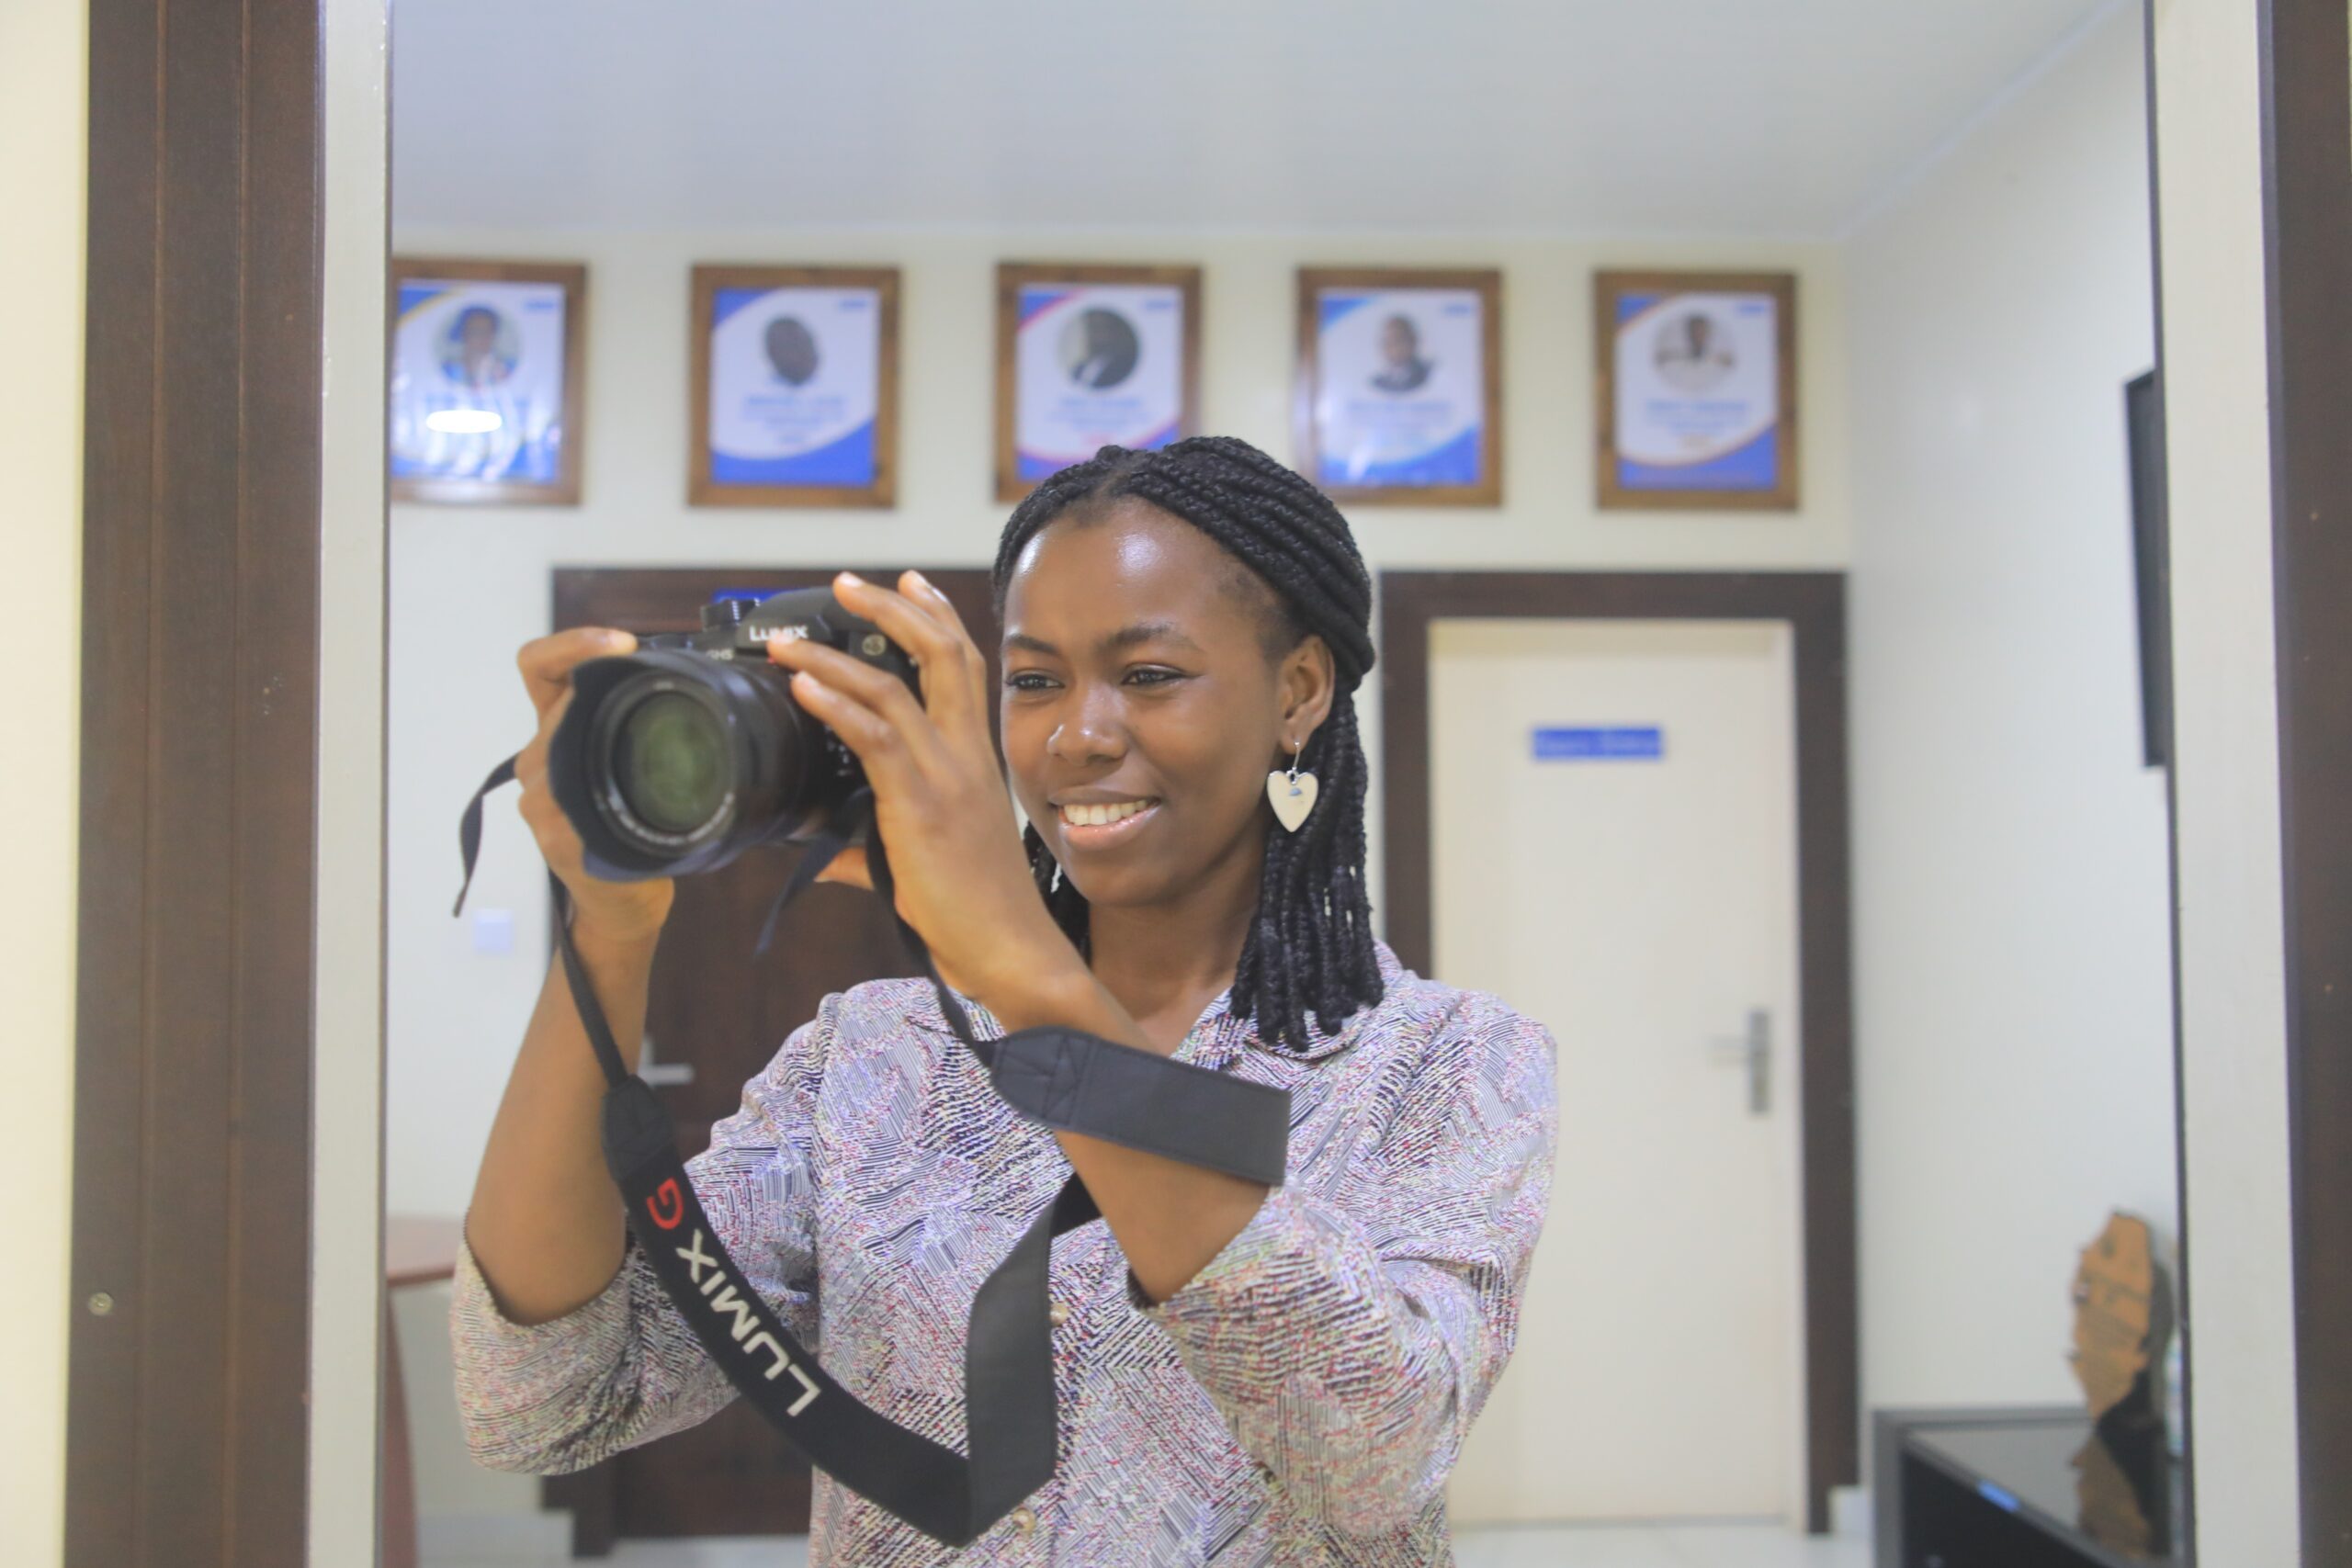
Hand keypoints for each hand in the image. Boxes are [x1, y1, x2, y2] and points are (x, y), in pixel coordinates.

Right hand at [512, 627, 675, 944]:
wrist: (620, 904)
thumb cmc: (634, 832)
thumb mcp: (631, 766)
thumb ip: (637, 726)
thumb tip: (699, 681)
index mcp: (558, 731)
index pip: (540, 667)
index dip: (573, 644)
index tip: (623, 643)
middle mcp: (538, 760)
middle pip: (561, 699)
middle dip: (609, 691)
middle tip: (665, 696)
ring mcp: (539, 797)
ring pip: (562, 743)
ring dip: (609, 737)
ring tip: (653, 756)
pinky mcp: (553, 833)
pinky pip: (573, 799)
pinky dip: (607, 791)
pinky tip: (632, 801)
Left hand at [766, 571, 1076, 1004]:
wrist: (1010, 949)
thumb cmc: (977, 912)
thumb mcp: (926, 866)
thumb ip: (874, 850)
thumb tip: (828, 855)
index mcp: (975, 761)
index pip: (964, 667)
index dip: (936, 617)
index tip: (908, 582)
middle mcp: (966, 756)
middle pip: (940, 653)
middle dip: (891, 608)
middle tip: (845, 584)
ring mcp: (945, 776)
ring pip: (893, 687)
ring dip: (832, 656)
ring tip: (788, 642)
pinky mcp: (919, 804)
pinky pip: (875, 736)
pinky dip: (835, 703)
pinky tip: (803, 686)